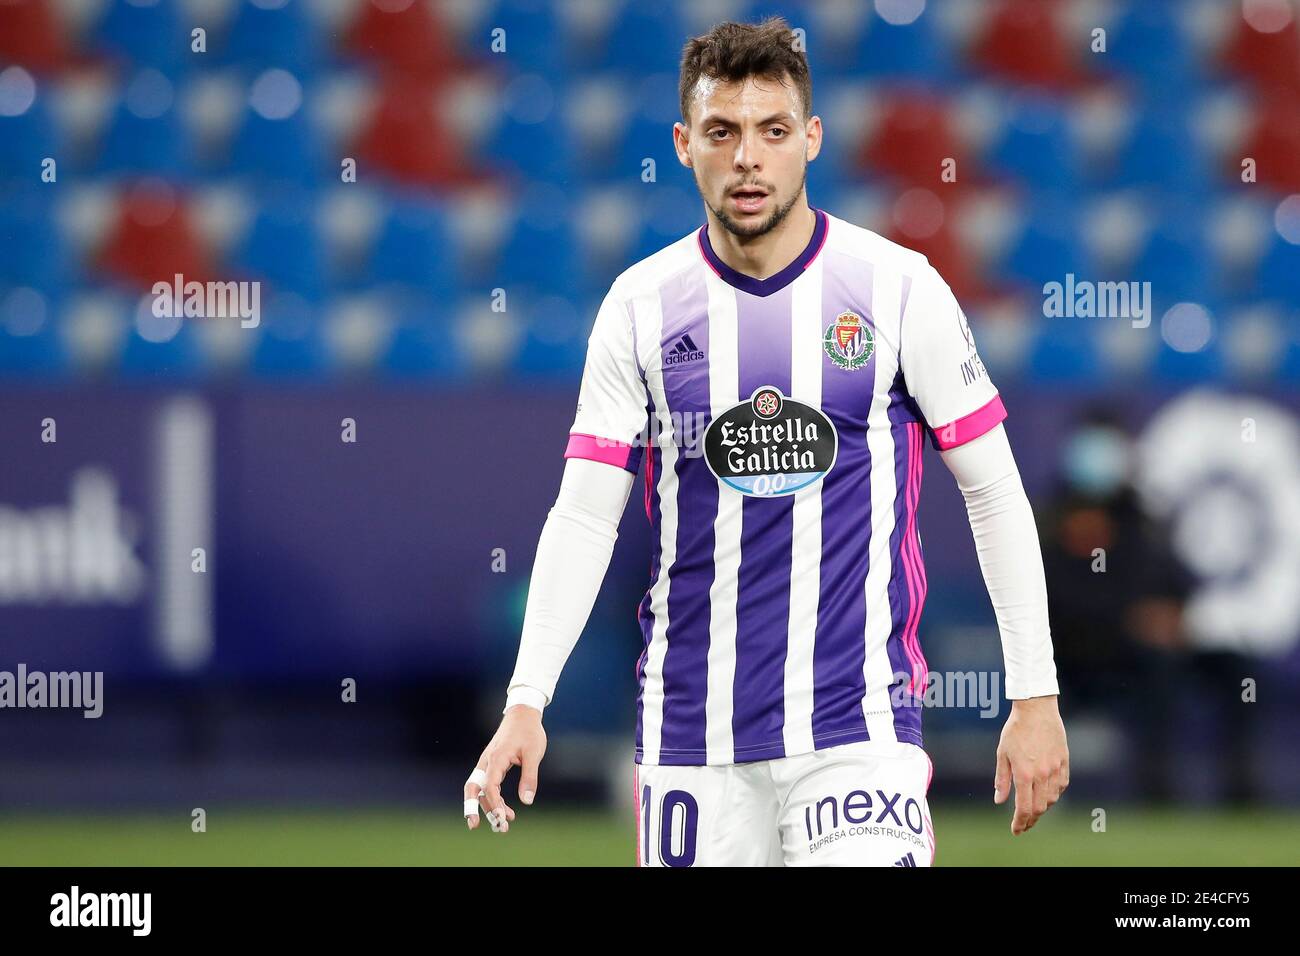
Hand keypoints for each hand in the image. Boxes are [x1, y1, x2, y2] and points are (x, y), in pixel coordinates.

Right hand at [464, 704, 546, 832]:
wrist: (523, 714)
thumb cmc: (529, 732)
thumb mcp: (533, 753)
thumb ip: (529, 777)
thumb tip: (527, 801)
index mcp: (497, 758)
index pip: (490, 785)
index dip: (494, 803)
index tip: (502, 818)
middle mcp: (487, 761)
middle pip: (473, 787)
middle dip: (472, 808)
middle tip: (474, 826)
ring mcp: (487, 763)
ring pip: (480, 789)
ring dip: (487, 807)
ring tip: (502, 825)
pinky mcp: (491, 764)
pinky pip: (486, 784)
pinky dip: (492, 799)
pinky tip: (503, 810)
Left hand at [993, 695, 1068, 834]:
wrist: (1036, 710)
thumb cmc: (1015, 730)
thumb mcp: (1002, 754)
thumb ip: (1002, 779)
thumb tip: (999, 801)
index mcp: (1024, 773)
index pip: (1024, 807)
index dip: (1020, 822)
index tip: (1016, 830)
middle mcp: (1042, 774)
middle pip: (1039, 808)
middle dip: (1030, 820)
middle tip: (1023, 825)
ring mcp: (1055, 769)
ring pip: (1052, 799)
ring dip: (1042, 808)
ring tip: (1032, 810)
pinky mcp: (1064, 762)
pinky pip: (1061, 786)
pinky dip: (1053, 795)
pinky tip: (1046, 794)